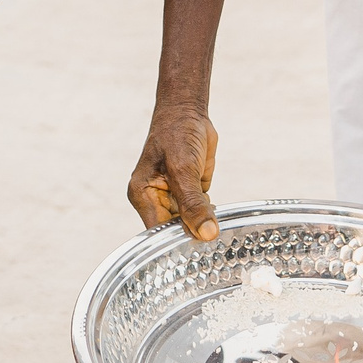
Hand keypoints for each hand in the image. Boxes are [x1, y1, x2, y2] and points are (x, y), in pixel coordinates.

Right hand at [128, 103, 219, 240]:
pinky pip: (200, 212)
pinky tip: (219, 216)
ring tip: (218, 230)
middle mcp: (155, 199)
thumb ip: (193, 203)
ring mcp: (173, 196)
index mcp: (143, 195)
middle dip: (191, 234)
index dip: (175, 242)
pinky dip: (209, 215)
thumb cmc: (176, 134)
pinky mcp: (190, 192)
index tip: (196, 251)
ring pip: (188, 223)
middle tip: (212, 241)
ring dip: (202, 225)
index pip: (157, 231)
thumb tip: (207, 234)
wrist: (188, 112)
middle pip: (173, 229)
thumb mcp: (183, 169)